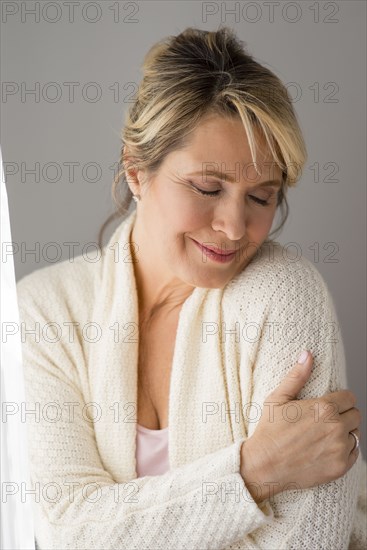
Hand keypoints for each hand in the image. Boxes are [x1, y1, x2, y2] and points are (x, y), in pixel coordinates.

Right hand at [240, 351, 360, 502]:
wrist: (265, 466)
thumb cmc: (269, 431)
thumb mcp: (278, 399)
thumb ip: (297, 376)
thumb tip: (307, 355)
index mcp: (323, 408)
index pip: (349, 397)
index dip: (340, 399)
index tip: (330, 404)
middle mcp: (335, 427)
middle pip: (355, 414)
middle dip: (344, 414)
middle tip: (326, 420)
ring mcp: (339, 448)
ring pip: (356, 434)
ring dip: (345, 432)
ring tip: (326, 434)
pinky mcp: (340, 467)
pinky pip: (355, 453)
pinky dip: (345, 450)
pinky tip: (328, 448)